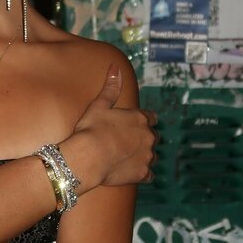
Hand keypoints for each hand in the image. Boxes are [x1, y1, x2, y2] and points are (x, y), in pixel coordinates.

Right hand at [65, 65, 158, 188]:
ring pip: (153, 155)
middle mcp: (148, 136)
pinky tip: (134, 172)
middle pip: (154, 136)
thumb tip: (115, 68)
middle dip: (146, 138)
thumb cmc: (91, 129)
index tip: (139, 123)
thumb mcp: (99, 105)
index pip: (151, 117)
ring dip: (145, 155)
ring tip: (131, 157)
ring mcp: (147, 156)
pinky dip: (144, 173)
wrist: (88, 157)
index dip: (145, 120)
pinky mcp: (143, 174)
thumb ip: (111, 87)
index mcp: (139, 118)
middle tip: (130, 141)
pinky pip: (150, 175)